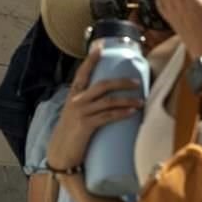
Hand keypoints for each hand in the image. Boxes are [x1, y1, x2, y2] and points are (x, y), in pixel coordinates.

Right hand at [45, 46, 142, 169]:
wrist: (60, 154)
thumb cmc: (71, 134)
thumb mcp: (75, 114)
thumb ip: (87, 104)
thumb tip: (106, 97)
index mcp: (73, 96)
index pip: (82, 73)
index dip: (91, 60)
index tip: (100, 47)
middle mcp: (76, 101)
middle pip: (102, 85)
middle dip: (122, 82)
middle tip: (137, 82)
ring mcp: (81, 113)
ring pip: (109, 101)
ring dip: (127, 100)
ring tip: (141, 101)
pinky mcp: (86, 125)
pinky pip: (108, 116)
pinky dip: (122, 114)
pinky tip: (132, 113)